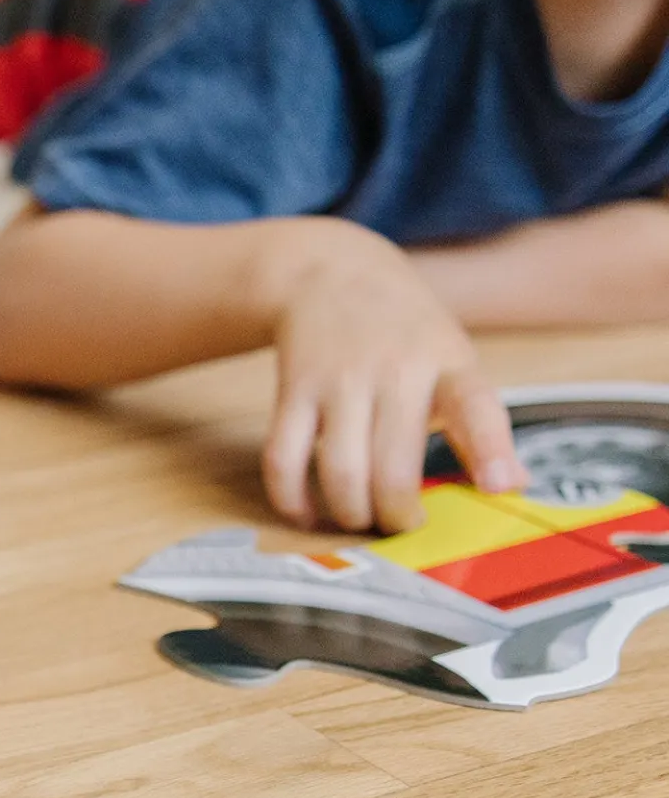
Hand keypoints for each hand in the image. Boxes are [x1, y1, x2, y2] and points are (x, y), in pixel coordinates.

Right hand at [254, 221, 524, 533]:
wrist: (330, 272)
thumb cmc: (404, 330)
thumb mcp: (453, 358)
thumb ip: (479, 422)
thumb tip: (514, 486)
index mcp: (447, 362)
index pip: (475, 407)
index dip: (490, 451)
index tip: (499, 486)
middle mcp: (394, 371)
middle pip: (393, 468)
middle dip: (396, 516)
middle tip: (401, 525)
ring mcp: (338, 381)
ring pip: (339, 472)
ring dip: (349, 513)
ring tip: (359, 518)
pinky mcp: (293, 390)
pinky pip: (284, 459)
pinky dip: (292, 499)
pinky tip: (306, 511)